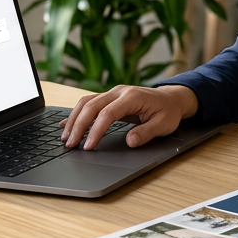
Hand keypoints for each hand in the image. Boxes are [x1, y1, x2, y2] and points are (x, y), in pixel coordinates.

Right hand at [59, 84, 198, 148]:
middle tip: (70, 144)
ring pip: (86, 102)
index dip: (96, 130)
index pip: (107, 114)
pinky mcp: (109, 97)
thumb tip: (130, 141)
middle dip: (78, 126)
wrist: (171, 98)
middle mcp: (119, 91)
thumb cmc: (168, 112)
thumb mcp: (164, 125)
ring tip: (65, 137)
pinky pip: (88, 103)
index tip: (88, 146)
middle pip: (91, 106)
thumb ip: (146, 133)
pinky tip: (66, 124)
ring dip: (74, 119)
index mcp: (132, 97)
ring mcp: (113, 92)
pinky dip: (76, 113)